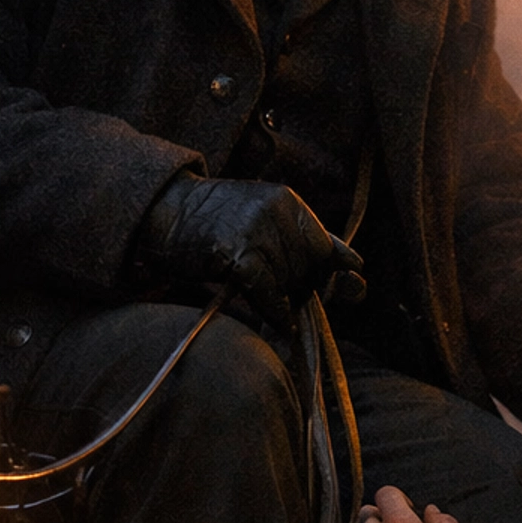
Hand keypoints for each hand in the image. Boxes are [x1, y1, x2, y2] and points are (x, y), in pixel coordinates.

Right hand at [140, 174, 363, 326]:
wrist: (163, 210)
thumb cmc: (214, 224)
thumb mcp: (264, 221)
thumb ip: (307, 245)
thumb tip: (358, 282)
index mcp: (289, 202)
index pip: (329, 247)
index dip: (333, 274)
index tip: (340, 286)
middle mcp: (278, 212)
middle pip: (311, 270)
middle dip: (303, 290)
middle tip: (285, 298)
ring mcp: (258, 231)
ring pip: (291, 284)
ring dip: (286, 303)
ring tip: (267, 302)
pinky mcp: (238, 253)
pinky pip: (271, 294)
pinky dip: (275, 312)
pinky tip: (273, 320)